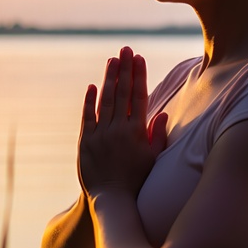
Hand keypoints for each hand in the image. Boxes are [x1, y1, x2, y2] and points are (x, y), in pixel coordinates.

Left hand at [78, 47, 167, 198]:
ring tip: (112, 60)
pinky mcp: (85, 141)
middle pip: (122, 93)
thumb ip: (158, 135)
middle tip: (126, 49)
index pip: (138, 97)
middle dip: (124, 69)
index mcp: (136, 132)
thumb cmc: (136, 180)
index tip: (139, 58)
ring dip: (109, 79)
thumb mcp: (153, 158)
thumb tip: (162, 114)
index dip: (139, 76)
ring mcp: (100, 134)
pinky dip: (89, 101)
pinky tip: (92, 86)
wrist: (111, 199)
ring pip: (105, 101)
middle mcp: (118, 129)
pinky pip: (87, 117)